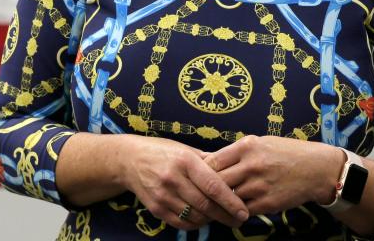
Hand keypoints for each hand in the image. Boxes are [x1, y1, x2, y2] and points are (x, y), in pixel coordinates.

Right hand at [117, 135, 249, 230]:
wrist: (130, 160)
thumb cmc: (163, 151)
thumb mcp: (185, 149)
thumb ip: (208, 161)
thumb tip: (233, 172)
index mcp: (185, 160)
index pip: (213, 186)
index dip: (231, 201)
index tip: (243, 211)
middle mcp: (173, 178)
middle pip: (206, 205)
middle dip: (226, 215)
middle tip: (239, 220)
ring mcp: (163, 195)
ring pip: (195, 216)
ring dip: (212, 220)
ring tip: (222, 217)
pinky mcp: (156, 209)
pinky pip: (181, 223)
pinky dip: (196, 224)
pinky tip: (203, 219)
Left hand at [203, 135, 340, 215]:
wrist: (316, 169)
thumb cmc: (286, 152)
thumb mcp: (260, 142)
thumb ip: (236, 152)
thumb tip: (208, 160)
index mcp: (247, 146)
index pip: (212, 160)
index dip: (201, 170)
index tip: (196, 176)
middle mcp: (251, 165)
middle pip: (216, 180)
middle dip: (206, 188)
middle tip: (198, 193)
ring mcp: (259, 185)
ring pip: (228, 198)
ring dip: (220, 202)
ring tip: (212, 204)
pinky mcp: (267, 203)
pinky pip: (242, 210)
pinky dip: (235, 212)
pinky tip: (232, 210)